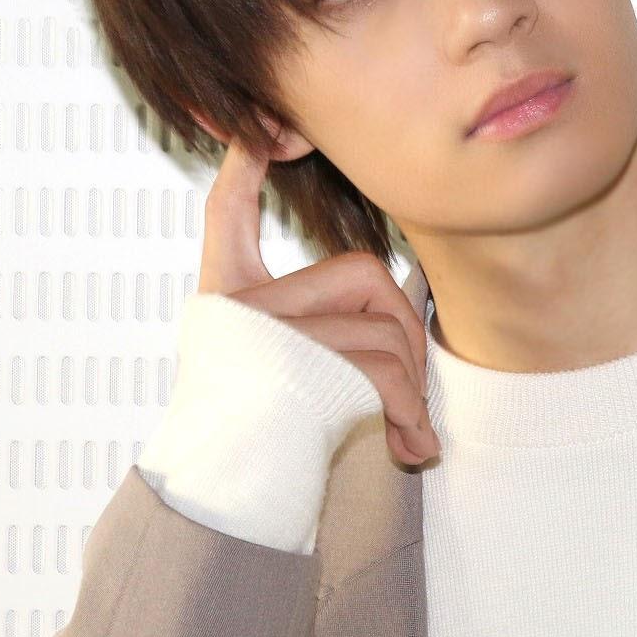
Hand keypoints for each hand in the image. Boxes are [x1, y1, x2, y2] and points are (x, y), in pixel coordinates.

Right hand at [197, 136, 437, 467]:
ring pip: (385, 330)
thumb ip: (308, 321)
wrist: (225, 508)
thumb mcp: (268, 372)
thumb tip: (373, 282)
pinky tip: (409, 449)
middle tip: (408, 394)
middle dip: (405, 333)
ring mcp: (269, 337)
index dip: (242, 166)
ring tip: (405, 435)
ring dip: (411, 391)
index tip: (261, 129)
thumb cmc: (255, 443)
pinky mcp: (298, 371)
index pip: (227, 214)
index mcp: (228, 302)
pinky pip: (385, 370)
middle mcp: (240, 311)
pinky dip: (409, 414)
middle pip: (365, 275)